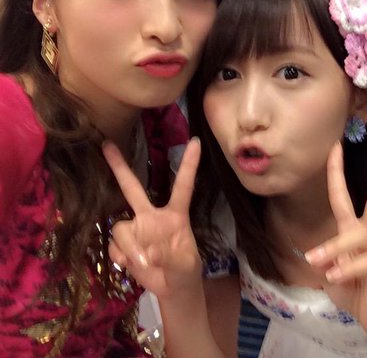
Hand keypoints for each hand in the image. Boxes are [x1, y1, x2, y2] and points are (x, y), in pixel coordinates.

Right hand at [103, 137, 202, 298]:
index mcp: (176, 214)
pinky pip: (114, 245)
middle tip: (107, 145)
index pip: (183, 185)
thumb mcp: (186, 265)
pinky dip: (122, 257)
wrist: (172, 288)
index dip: (189, 164)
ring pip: (121, 227)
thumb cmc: (185, 270)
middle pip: (133, 188)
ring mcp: (136, 229)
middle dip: (119, 167)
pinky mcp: (123, 245)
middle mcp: (152, 216)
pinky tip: (131, 265)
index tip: (195, 141)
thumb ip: (170, 257)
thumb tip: (150, 254)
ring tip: (143, 262)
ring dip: (130, 247)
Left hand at [305, 141, 366, 337]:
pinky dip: (346, 268)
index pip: (346, 196)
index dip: (339, 171)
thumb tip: (321, 256)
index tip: (337, 145)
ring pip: (360, 235)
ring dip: (335, 246)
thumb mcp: (333, 271)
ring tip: (314, 259)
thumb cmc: (353, 288)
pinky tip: (333, 277)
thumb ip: (328, 258)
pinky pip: (364, 263)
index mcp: (356, 230)